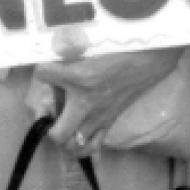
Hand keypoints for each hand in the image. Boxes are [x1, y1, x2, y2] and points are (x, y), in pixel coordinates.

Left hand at [28, 47, 180, 155]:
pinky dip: (79, 145)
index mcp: (80, 78)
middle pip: (56, 133)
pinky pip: (91, 147)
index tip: (46, 66)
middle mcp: (87, 103)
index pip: (43, 74)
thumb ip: (66, 47)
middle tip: (47, 108)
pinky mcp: (109, 122)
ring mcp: (99, 117)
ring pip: (72, 145)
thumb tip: (49, 50)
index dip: (41, 68)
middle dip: (46, 123)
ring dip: (62, 136)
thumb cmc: (119, 47)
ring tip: (59, 121)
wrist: (148, 60)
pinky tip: (74, 133)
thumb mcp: (90, 43)